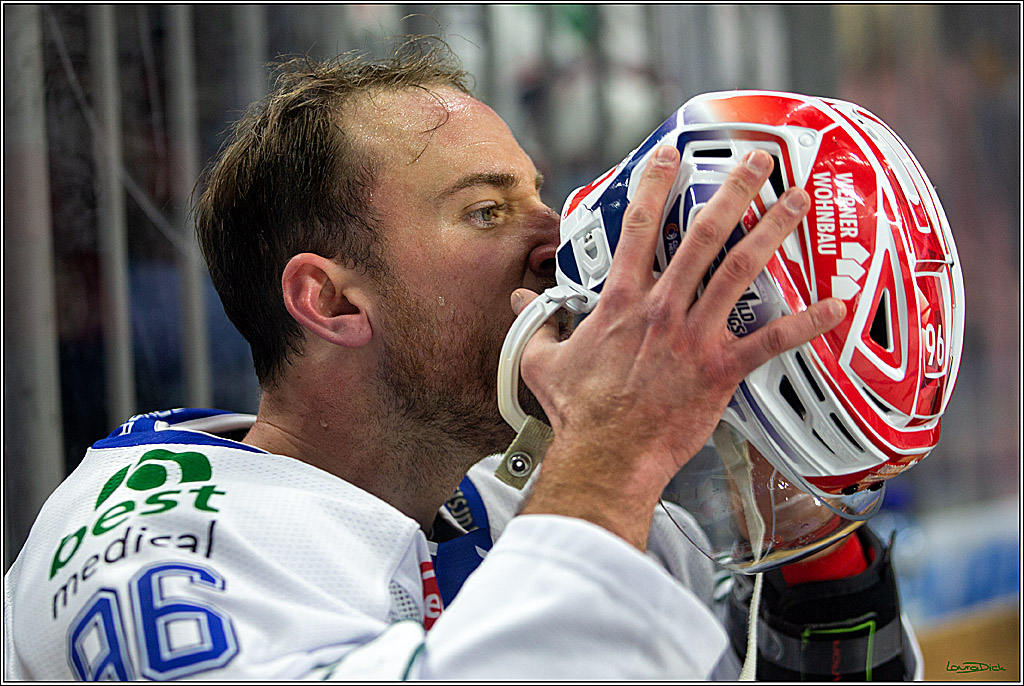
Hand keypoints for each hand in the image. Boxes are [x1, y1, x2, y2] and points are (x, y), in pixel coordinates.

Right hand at [516, 147, 845, 549]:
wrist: (606, 454)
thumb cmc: (578, 411)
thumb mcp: (542, 361)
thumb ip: (536, 324)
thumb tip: (520, 300)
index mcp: (620, 301)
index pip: (636, 228)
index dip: (653, 185)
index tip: (670, 155)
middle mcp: (662, 307)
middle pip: (702, 234)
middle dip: (732, 190)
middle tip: (756, 161)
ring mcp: (694, 335)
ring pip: (739, 270)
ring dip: (772, 231)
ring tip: (797, 202)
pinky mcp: (720, 369)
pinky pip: (769, 341)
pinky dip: (804, 324)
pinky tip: (833, 307)